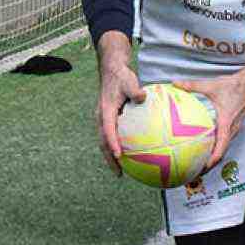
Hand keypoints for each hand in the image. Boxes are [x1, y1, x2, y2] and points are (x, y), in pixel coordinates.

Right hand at [95, 31, 144, 175]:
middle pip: (103, 142)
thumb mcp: (129, 80)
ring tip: (122, 171)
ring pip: (105, 142)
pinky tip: (131, 155)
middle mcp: (101, 118)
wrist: (112, 71)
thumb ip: (135, 89)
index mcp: (105, 111)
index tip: (119, 155)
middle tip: (119, 173)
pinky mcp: (108, 120)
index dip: (112, 143)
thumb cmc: (122, 76)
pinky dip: (117, 148)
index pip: (108, 130)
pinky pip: (111, 137)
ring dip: (112, 157)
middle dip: (110, 159)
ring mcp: (104, 120)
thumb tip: (143, 96)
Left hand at [178, 46, 244, 169]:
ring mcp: (233, 130)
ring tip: (196, 163)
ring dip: (211, 159)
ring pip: (222, 150)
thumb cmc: (235, 87)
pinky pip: (223, 142)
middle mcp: (231, 131)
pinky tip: (203, 144)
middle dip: (208, 166)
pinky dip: (214, 148)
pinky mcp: (233, 127)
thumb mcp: (212, 86)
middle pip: (220, 155)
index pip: (220, 151)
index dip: (210, 163)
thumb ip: (192, 85)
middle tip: (193, 172)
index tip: (199, 170)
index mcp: (227, 126)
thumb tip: (176, 84)